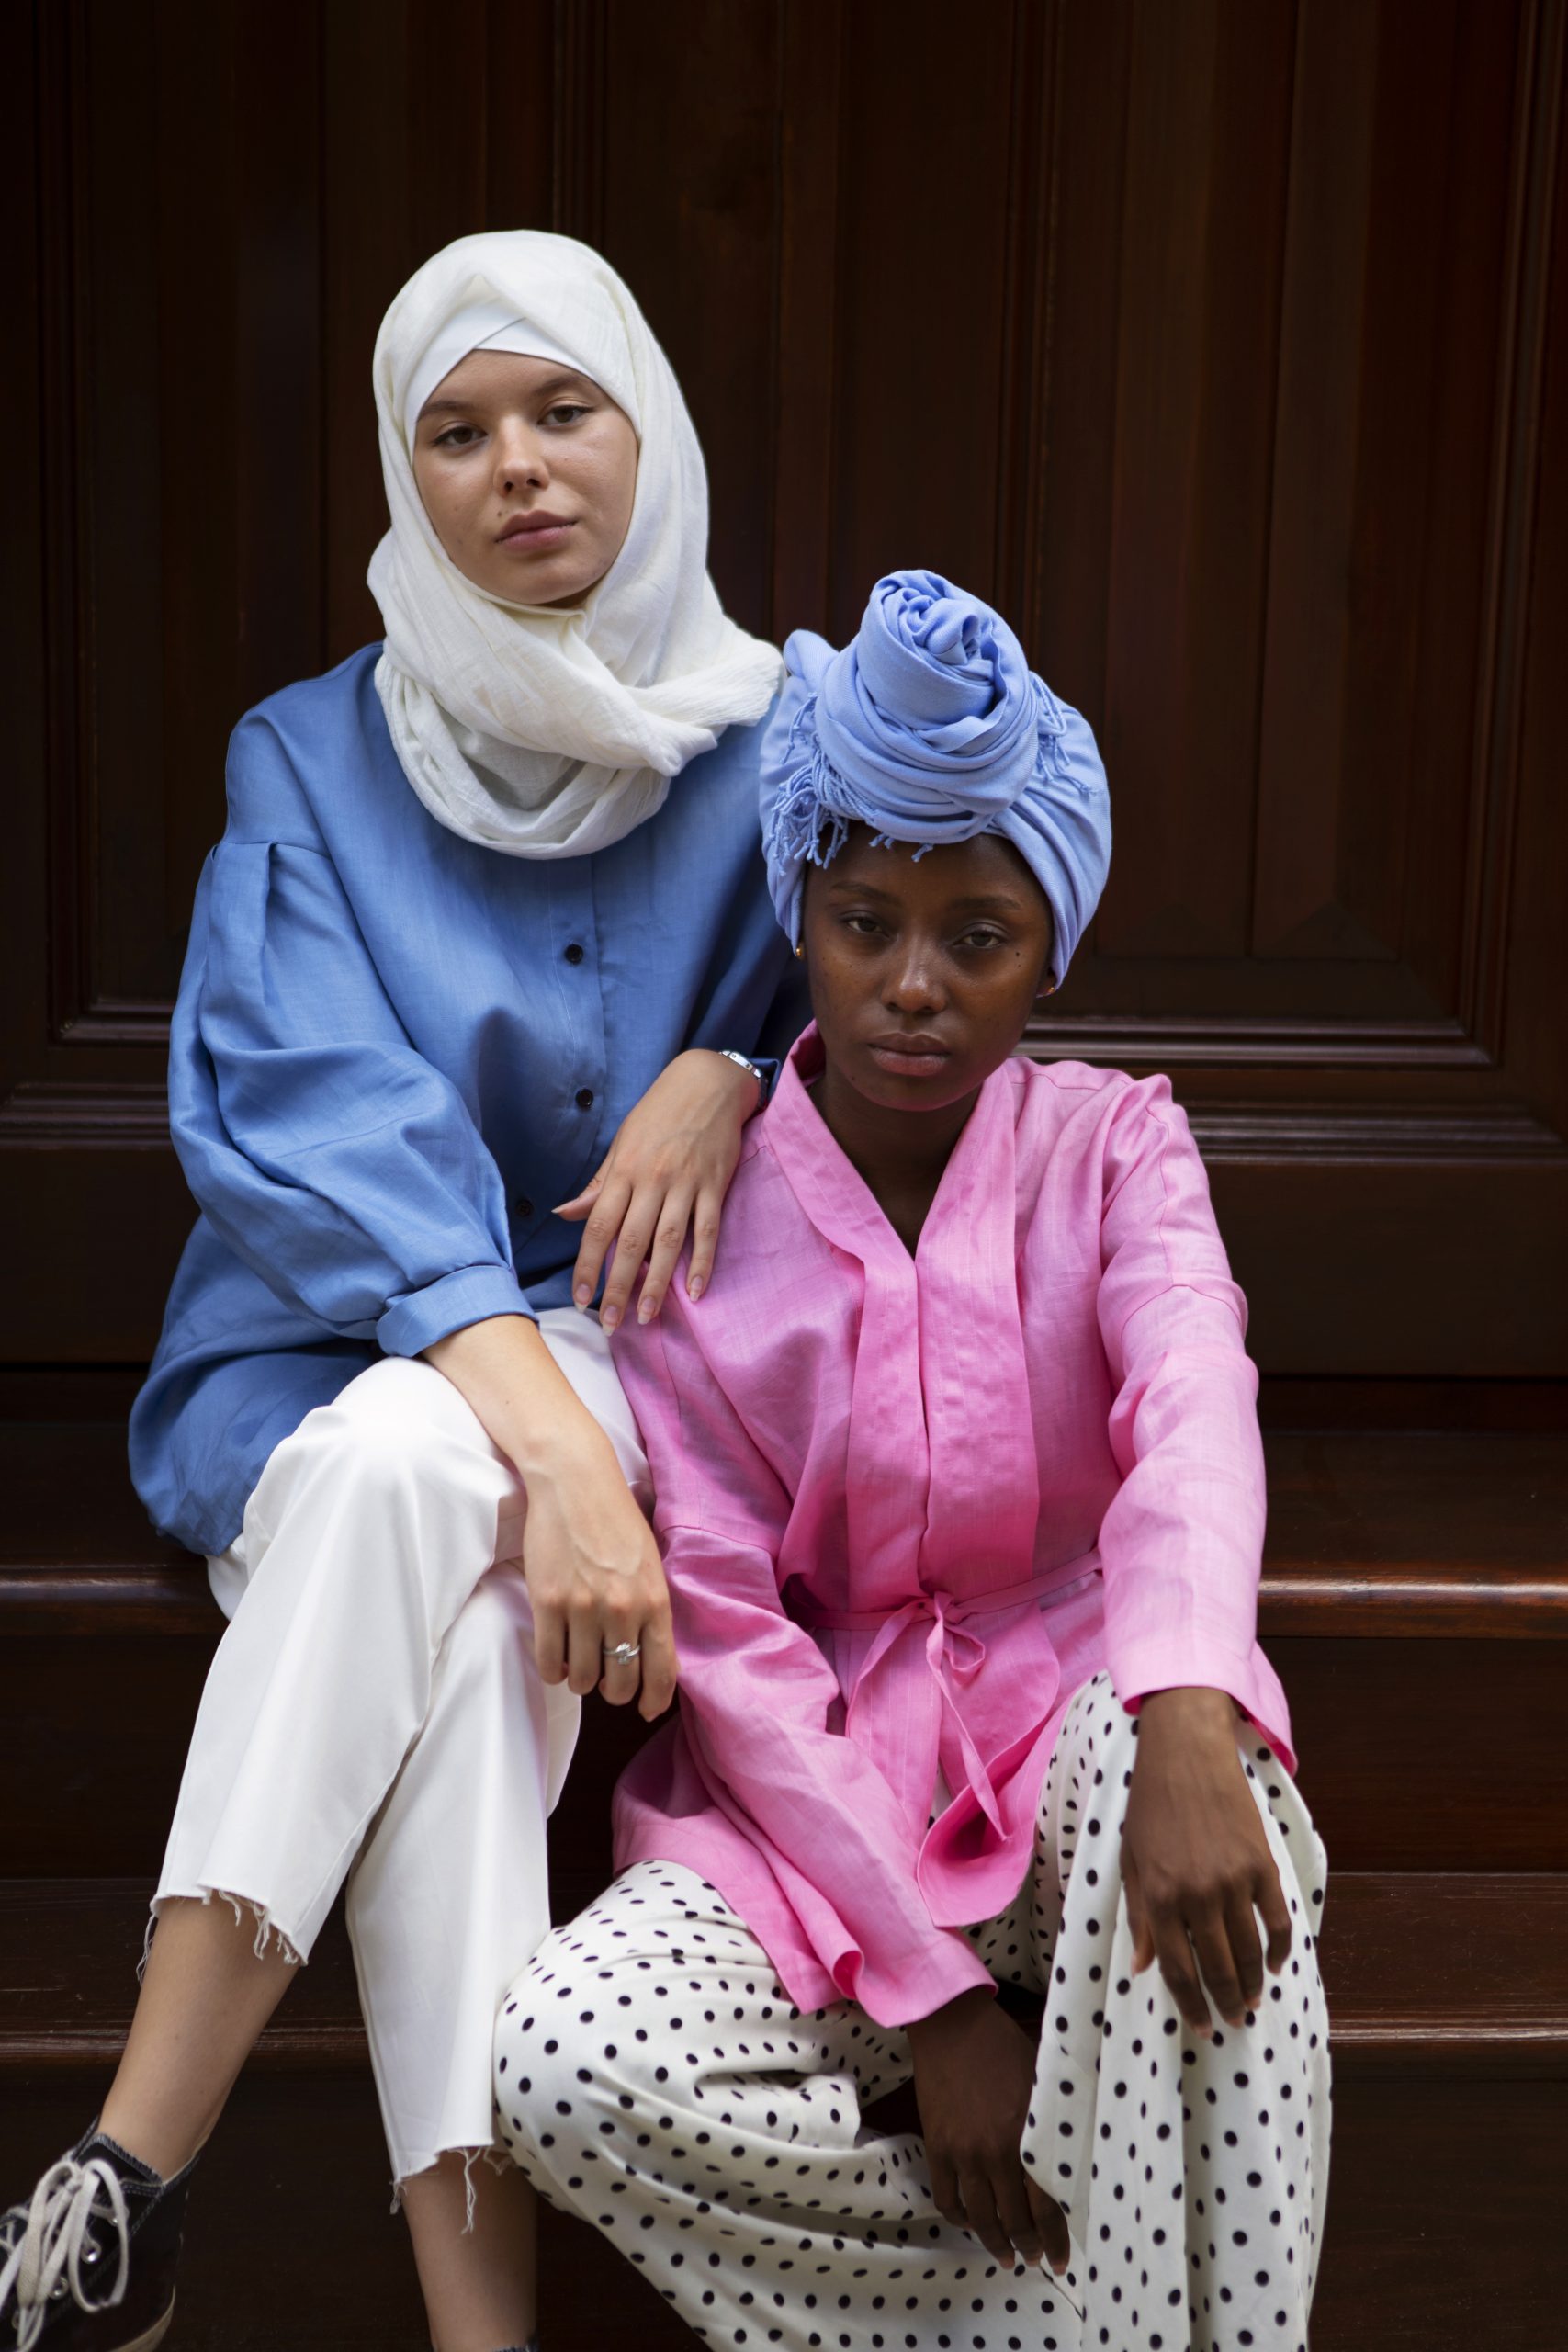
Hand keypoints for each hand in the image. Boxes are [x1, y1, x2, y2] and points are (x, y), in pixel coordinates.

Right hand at [521, 1430, 677, 1718]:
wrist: (575, 1482)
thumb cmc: (615, 1519)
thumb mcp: (650, 1564)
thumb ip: (652, 1610)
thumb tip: (656, 1658)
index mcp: (654, 1601)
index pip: (662, 1671)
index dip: (654, 1700)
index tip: (646, 1709)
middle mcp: (622, 1610)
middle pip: (620, 1682)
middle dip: (614, 1691)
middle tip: (606, 1682)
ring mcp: (583, 1609)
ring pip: (583, 1678)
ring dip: (581, 1680)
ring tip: (578, 1665)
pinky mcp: (548, 1603)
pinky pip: (549, 1662)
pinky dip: (553, 1671)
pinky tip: (557, 1661)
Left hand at [557, 1049, 758, 1329]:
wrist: (707, 1082)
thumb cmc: (659, 1114)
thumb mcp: (622, 1143)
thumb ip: (598, 1184)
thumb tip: (566, 1214)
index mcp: (623, 1170)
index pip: (599, 1226)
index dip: (587, 1265)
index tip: (580, 1297)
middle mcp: (651, 1179)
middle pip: (631, 1242)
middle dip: (618, 1287)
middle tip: (610, 1323)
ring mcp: (685, 1183)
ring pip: (668, 1243)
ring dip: (657, 1285)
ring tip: (647, 1318)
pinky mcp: (715, 1185)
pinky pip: (708, 1230)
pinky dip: (702, 1263)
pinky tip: (695, 1292)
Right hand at [907, 1988, 1070, 2273]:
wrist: (953, 2025)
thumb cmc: (1006, 2048)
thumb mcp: (1043, 2084)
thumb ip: (1054, 2127)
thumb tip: (1074, 2163)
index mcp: (1027, 2137)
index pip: (1046, 2208)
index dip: (1055, 2241)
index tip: (1061, 2261)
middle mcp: (994, 2153)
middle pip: (1014, 2221)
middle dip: (1028, 2248)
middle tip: (1036, 2260)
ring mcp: (962, 2153)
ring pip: (980, 2219)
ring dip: (995, 2244)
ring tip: (1006, 2256)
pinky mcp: (937, 2147)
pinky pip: (947, 2199)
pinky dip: (960, 2219)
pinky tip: (972, 2224)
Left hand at [1120, 1685, 1291, 2034]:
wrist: (1186, 1754)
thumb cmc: (1150, 1806)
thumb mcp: (1132, 1861)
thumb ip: (1140, 1916)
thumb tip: (1143, 1968)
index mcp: (1160, 1897)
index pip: (1177, 1970)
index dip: (1190, 2005)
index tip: (1200, 2027)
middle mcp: (1198, 1896)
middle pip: (1218, 1969)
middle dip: (1225, 2003)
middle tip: (1232, 2022)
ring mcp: (1234, 1881)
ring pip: (1250, 1952)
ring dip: (1253, 1984)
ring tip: (1252, 2002)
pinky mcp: (1263, 1866)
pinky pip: (1278, 1922)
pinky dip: (1280, 1950)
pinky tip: (1275, 1966)